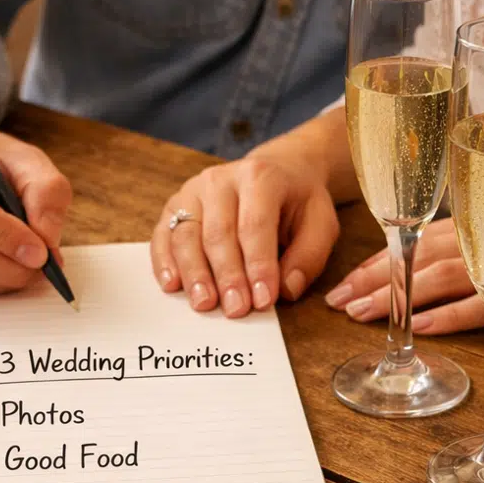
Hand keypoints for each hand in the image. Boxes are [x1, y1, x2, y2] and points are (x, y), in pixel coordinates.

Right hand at [149, 150, 339, 316]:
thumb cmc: (296, 204)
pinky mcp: (174, 207)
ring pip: (186, 236)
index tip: (263, 300)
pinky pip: (163, 237)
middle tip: (235, 309)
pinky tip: (172, 285)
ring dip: (194, 274)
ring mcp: (192, 192)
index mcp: (260, 177)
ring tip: (204, 303)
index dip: (258, 265)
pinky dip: (164, 263)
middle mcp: (220, 179)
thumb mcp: (320, 224)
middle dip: (227, 276)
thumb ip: (308, 257)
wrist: (274, 173)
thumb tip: (286, 290)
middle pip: (218, 233)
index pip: (255, 225)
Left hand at [324, 207, 483, 331]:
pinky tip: (417, 327)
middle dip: (372, 278)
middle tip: (334, 299)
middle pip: (418, 256)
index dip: (381, 257)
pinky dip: (449, 317)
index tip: (348, 277)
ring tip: (357, 315)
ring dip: (394, 298)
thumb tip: (442, 257)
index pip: (420, 235)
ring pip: (440, 279)